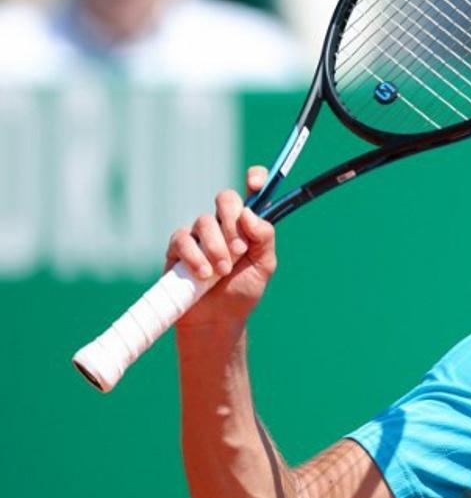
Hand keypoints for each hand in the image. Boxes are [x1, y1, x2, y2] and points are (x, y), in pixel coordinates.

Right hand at [167, 166, 276, 329]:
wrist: (218, 319)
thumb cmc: (243, 290)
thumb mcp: (264, 265)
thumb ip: (264, 238)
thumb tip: (250, 215)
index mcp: (247, 224)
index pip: (252, 191)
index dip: (255, 178)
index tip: (255, 184)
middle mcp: (223, 224)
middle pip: (225, 199)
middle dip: (232, 221)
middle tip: (239, 249)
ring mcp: (199, 235)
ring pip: (204, 222)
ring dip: (217, 247)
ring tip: (223, 271)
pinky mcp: (177, 249)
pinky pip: (182, 240)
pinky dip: (195, 256)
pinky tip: (204, 273)